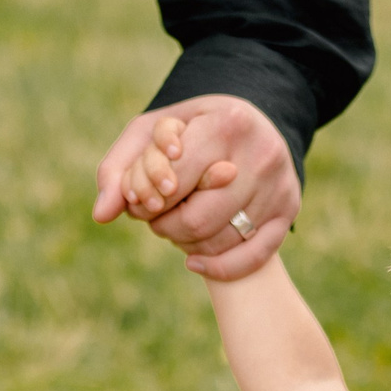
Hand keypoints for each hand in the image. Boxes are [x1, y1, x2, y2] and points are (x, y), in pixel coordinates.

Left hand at [93, 93, 298, 280]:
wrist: (252, 122)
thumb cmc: (192, 129)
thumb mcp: (151, 130)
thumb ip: (118, 167)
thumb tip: (102, 214)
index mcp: (227, 123)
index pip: (174, 181)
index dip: (146, 198)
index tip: (140, 196)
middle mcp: (261, 155)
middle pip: (195, 220)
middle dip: (163, 225)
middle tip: (155, 214)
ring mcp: (279, 187)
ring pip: (219, 241)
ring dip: (185, 244)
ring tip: (176, 224)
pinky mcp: (288, 212)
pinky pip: (253, 258)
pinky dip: (218, 268)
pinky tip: (193, 263)